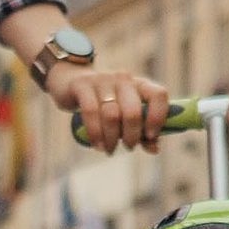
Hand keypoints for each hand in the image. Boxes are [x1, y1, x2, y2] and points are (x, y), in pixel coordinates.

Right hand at [51, 64, 168, 153]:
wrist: (70, 81)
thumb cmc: (105, 103)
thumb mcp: (125, 115)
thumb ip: (142, 132)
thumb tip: (154, 149)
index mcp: (139, 84)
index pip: (158, 95)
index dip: (158, 117)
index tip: (151, 136)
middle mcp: (123, 79)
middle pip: (133, 110)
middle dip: (132, 135)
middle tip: (128, 147)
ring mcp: (103, 79)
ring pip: (112, 115)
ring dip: (112, 138)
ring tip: (109, 149)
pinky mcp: (82, 84)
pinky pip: (91, 111)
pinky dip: (95, 133)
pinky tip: (97, 144)